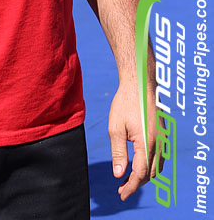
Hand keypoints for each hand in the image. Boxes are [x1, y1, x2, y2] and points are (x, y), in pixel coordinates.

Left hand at [108, 79, 156, 200]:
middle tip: (122, 188)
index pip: (140, 174)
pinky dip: (150, 165)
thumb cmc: (125, 103)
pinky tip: (138, 164)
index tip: (121, 194)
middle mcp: (159, 143)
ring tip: (128, 178)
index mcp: (147, 143)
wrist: (139, 83)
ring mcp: (163, 138)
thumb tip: (118, 174)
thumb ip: (118, 153)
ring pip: (157, 166)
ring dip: (144, 175)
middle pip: (151, 173)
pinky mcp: (163, 134)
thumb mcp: (116, 128)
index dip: (131, 186)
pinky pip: (159, 156)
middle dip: (137, 183)